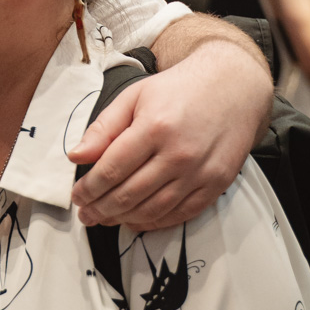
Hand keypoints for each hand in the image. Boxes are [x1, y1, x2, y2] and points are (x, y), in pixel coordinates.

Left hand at [70, 39, 271, 230]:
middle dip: (100, 208)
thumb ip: (104, 127)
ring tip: (104, 219)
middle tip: (85, 214)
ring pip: (153, 210)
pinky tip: (136, 221)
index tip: (77, 196)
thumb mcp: (135, 96)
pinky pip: (181, 214)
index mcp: (154, 127)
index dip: (89, 188)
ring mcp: (200, 172)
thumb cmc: (180, 89)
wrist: (234, 86)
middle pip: (130, 194)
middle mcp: (179, 154)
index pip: (112, 169)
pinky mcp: (216, 184)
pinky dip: (155, 222)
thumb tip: (76, 156)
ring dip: (123, 219)